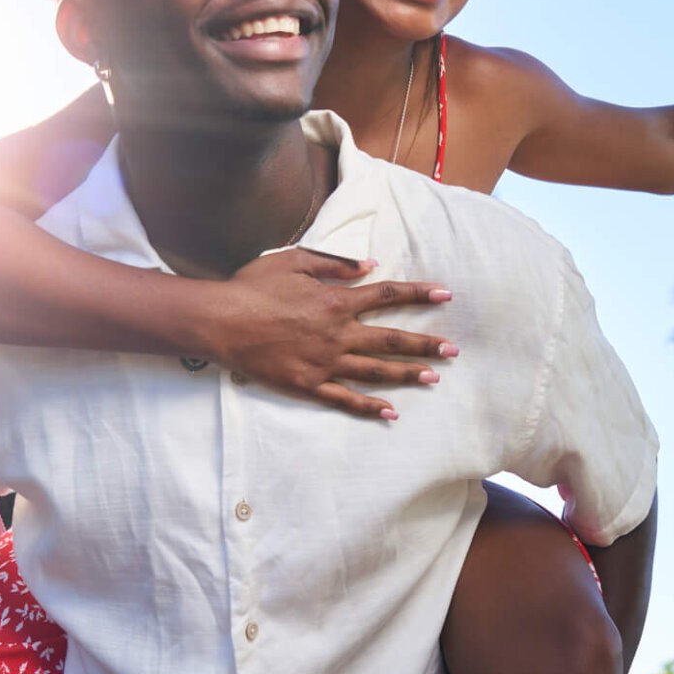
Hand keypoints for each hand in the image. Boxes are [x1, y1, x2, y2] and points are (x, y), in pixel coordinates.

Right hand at [201, 250, 458, 420]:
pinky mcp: (308, 385)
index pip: (387, 295)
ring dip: (407, 375)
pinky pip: (345, 399)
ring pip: (375, 372)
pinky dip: (369, 407)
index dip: (417, 294)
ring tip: (433, 378)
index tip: (445, 294)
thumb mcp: (295, 261)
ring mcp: (324, 362)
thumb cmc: (253, 286)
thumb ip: (335, 265)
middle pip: (390, 340)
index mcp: (336, 301)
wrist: (220, 321)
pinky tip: (391, 412)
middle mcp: (337, 334)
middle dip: (425, 344)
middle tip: (453, 350)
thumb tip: (369, 266)